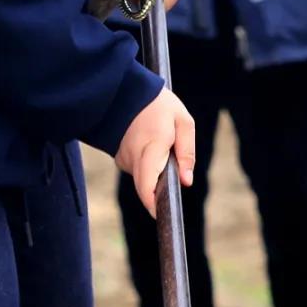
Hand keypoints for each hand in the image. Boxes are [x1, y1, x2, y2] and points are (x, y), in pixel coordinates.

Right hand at [115, 87, 194, 217]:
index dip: (153, 205)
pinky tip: (150, 145)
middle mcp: (133, 158)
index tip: (162, 215)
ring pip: (143, 178)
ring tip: (162, 145)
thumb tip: (187, 181)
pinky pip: (137, 169)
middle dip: (159, 189)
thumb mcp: (182, 121)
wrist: (123, 90)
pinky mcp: (119, 157)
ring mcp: (123, 158)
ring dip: (155, 171)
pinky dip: (147, 164)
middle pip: (146, 188)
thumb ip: (187, 152)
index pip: (147, 187)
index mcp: (151, 148)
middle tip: (173, 172)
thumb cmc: (157, 104)